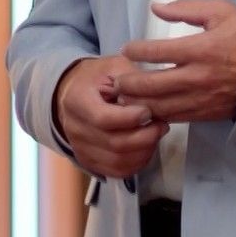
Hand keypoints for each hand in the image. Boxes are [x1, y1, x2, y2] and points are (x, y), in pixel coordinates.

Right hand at [53, 54, 167, 177]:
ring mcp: (80, 148)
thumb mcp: (113, 65)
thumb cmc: (97, 77)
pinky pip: (117, 171)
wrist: (73, 93)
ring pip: (118, 161)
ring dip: (145, 150)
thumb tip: (151, 92)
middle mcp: (75, 128)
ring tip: (156, 134)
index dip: (130, 118)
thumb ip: (131, 76)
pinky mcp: (89, 161)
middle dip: (145, 136)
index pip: (103, 118)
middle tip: (162, 124)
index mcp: (77, 100)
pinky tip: (147, 147)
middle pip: (114, 144)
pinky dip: (137, 162)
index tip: (148, 111)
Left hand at [115, 0, 235, 122]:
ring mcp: (200, 98)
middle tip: (116, 79)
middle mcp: (197, 77)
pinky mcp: (204, 113)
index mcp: (200, 49)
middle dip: (127, 82)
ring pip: (158, 106)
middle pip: (150, 85)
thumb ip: (187, 8)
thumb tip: (156, 8)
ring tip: (124, 96)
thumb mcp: (222, 12)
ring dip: (136, 102)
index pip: (157, 52)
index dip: (136, 51)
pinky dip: (155, 114)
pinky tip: (146, 107)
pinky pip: (173, 117)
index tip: (127, 49)